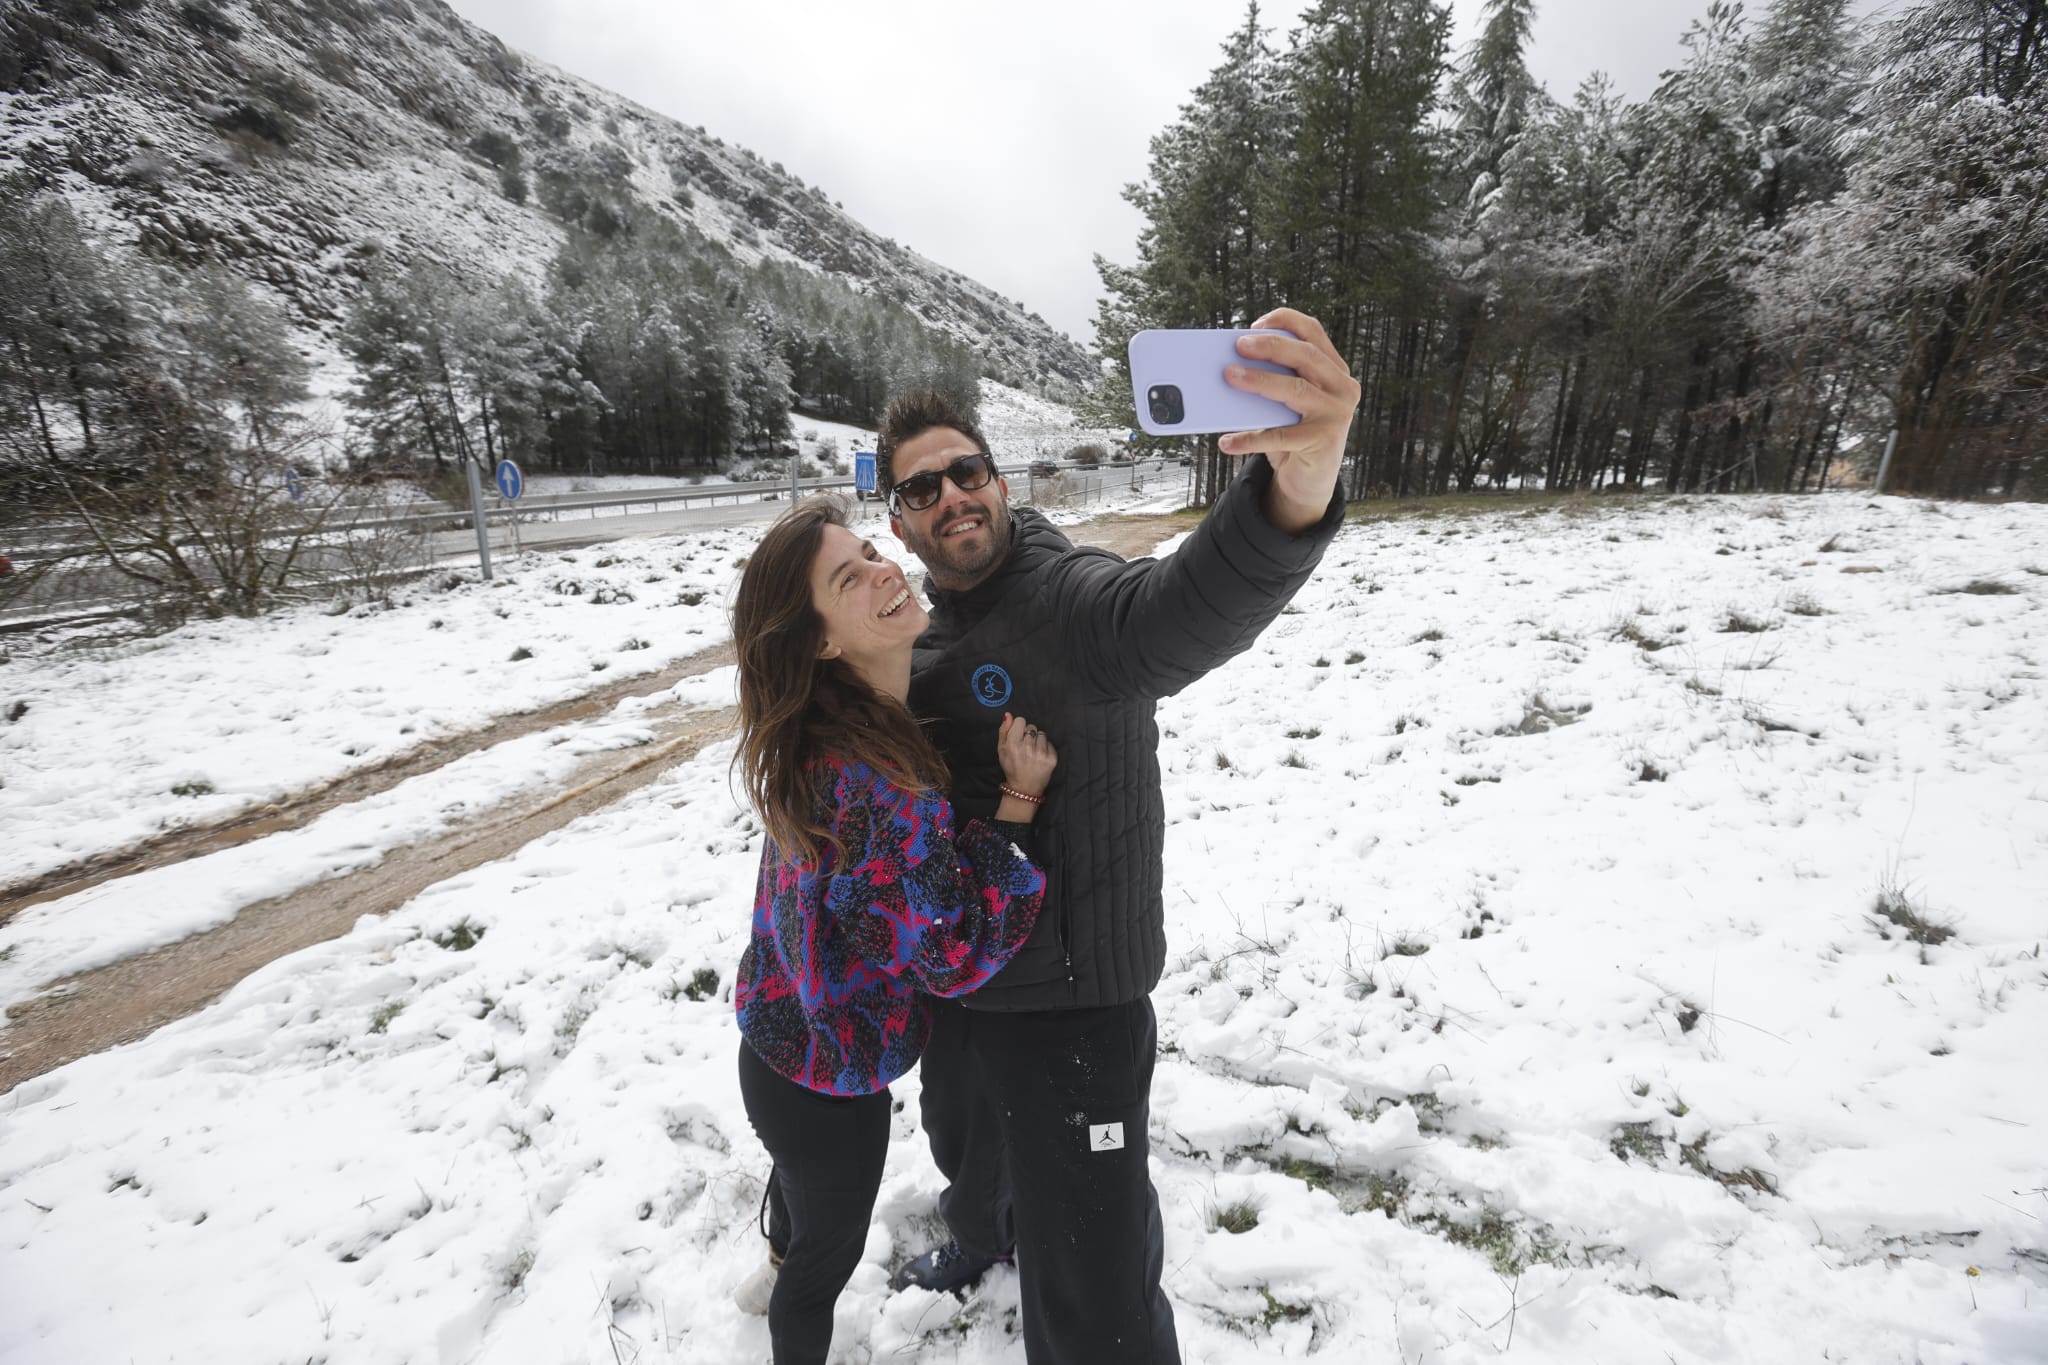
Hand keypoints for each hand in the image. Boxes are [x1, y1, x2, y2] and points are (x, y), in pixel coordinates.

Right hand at [996, 712, 1056, 799]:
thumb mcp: (1001, 750)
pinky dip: (1045, 749)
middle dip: (1028, 735)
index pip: (1021, 721)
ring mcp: (1041, 754)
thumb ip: (1004, 731)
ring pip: (1042, 734)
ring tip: (1033, 752)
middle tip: (1025, 747)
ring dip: (1038, 741)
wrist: (1024, 788)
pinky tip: (1039, 757)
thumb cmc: (1011, 767)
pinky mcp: (1052, 759)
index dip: (1019, 727)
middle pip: (1032, 727)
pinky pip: (1050, 743)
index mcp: (1013, 744)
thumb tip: (1008, 715)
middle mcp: (1027, 748)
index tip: (1018, 736)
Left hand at [1216, 307, 1361, 532]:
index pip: (1313, 332)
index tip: (1255, 324)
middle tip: (1239, 345)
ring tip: (1229, 377)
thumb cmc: (1294, 431)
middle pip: (1306, 356)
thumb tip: (1231, 367)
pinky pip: (1281, 437)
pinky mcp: (1323, 442)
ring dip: (1260, 381)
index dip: (1285, 321)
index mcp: (1333, 369)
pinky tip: (1227, 442)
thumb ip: (1272, 381)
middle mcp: (1342, 387)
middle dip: (1272, 346)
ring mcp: (1336, 414)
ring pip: (1296, 390)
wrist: (1311, 478)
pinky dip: (1250, 438)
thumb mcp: (1286, 401)